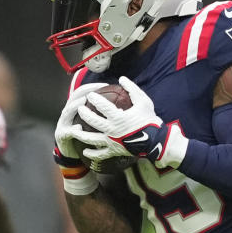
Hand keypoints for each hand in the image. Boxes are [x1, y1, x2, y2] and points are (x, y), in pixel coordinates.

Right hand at [55, 82, 106, 159]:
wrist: (72, 152)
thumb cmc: (86, 136)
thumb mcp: (94, 123)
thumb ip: (103, 115)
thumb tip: (123, 108)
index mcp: (76, 107)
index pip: (83, 92)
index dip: (92, 87)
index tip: (105, 84)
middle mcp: (68, 112)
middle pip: (75, 97)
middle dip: (84, 92)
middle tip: (96, 91)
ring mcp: (63, 123)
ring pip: (68, 111)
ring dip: (75, 106)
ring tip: (83, 102)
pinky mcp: (61, 135)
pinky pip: (67, 131)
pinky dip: (72, 129)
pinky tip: (78, 127)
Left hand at [74, 76, 188, 165]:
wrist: (156, 141)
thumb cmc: (150, 120)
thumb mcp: (144, 102)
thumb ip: (132, 89)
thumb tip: (122, 78)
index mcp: (118, 117)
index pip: (102, 106)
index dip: (94, 99)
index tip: (90, 95)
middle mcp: (112, 130)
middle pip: (93, 121)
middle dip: (84, 113)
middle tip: (80, 108)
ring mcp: (112, 142)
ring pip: (92, 139)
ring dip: (81, 134)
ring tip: (74, 130)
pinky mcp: (114, 151)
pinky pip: (100, 154)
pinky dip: (92, 153)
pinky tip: (85, 151)